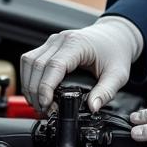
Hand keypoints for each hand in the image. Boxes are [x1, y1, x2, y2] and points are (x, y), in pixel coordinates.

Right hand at [20, 16, 143, 111]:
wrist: (114, 36)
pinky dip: (29, 78)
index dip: (46, 87)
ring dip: (29, 85)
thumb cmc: (115, 51)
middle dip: (35, 91)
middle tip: (44, 110)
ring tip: (39, 104)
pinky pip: (30, 60)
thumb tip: (92, 108)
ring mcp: (52, 41)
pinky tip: (36, 92)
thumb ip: (106, 92)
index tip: (47, 104)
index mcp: (77, 44)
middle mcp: (60, 40)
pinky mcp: (48, 46)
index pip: (54, 65)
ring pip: (29, 62)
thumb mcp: (118, 74)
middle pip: (36, 65)